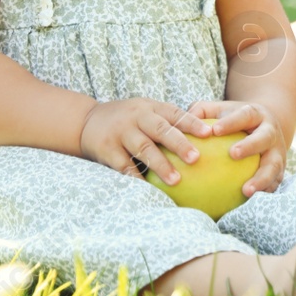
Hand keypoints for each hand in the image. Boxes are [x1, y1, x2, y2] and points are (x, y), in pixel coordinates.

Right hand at [78, 98, 212, 184]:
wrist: (86, 121)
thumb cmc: (128, 119)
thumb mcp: (146, 111)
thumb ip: (168, 121)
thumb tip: (207, 136)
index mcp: (150, 108)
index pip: (174, 113)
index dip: (192, 122)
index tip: (209, 133)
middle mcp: (136, 118)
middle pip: (160, 130)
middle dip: (179, 144)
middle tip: (196, 158)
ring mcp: (121, 133)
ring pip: (143, 148)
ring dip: (161, 165)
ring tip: (176, 180)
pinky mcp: (106, 149)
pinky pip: (124, 165)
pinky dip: (136, 177)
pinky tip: (149, 188)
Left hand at [186, 98, 286, 197]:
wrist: (267, 127)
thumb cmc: (235, 120)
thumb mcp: (221, 110)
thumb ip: (202, 112)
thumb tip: (180, 121)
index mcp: (256, 115)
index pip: (245, 115)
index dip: (232, 122)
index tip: (215, 130)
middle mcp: (271, 132)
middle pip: (264, 138)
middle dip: (251, 146)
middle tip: (233, 154)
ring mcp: (278, 153)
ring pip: (273, 165)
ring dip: (262, 179)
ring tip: (246, 191)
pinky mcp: (280, 171)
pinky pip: (274, 184)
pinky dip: (264, 194)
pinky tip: (248, 204)